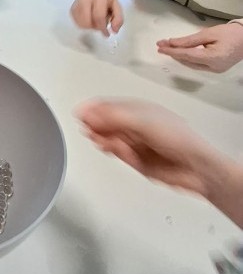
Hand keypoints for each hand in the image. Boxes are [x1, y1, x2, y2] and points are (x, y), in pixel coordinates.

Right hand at [70, 0, 122, 36]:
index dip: (102, 28)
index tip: (106, 34)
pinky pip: (76, 22)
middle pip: (87, 21)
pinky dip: (83, 25)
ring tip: (95, 21)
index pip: (98, 16)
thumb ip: (118, 19)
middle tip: (100, 26)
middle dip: (95, 28)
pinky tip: (89, 20)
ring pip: (81, 23)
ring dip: (89, 27)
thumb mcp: (117, 6)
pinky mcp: (72, 8)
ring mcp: (77, 4)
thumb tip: (114, 31)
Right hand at [76, 98, 218, 196]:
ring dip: (102, 138)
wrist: (196, 168)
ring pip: (110, 138)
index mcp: (138, 110)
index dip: (93, 108)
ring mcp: (135, 143)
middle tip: (88, 129)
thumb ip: (112, 116)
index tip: (79, 113)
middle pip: (106, 122)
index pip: (109, 106)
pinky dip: (113, 150)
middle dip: (95, 124)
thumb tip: (85, 111)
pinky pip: (118, 153)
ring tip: (99, 140)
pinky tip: (111, 149)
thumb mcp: (140, 121)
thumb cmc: (173, 137)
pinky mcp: (136, 161)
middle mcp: (135, 125)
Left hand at [156, 23, 242, 72]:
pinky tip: (180, 52)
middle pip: (187, 61)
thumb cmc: (231, 33)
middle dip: (173, 53)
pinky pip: (198, 65)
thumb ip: (189, 40)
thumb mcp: (208, 33)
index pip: (186, 55)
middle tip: (161, 45)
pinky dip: (188, 58)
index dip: (171, 51)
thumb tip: (172, 43)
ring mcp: (216, 70)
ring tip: (168, 48)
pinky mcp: (217, 68)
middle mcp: (214, 67)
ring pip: (192, 64)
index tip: (160, 46)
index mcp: (213, 58)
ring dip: (179, 56)